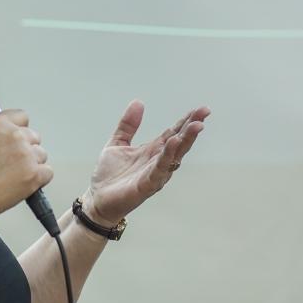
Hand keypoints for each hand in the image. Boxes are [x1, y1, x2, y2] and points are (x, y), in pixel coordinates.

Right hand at [0, 110, 52, 221]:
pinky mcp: (34, 174)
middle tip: (12, 163)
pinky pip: (47, 172)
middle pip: (34, 137)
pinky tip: (23, 183)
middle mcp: (15, 136)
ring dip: (32, 164)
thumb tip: (8, 138)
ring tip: (14, 176)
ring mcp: (26, 155)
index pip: (22, 116)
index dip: (20, 128)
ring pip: (41, 155)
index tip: (17, 137)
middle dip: (26, 148)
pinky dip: (39, 179)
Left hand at [82, 101, 209, 226]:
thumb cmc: (110, 175)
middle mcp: (158, 161)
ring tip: (196, 126)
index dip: (186, 121)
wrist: (97, 199)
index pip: (173, 132)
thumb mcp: (117, 143)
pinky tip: (173, 143)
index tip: (200, 109)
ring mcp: (154, 173)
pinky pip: (160, 169)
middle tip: (204, 113)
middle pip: (179, 142)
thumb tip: (138, 102)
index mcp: (152, 150)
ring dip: (186, 140)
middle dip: (192, 127)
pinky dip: (168, 156)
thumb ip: (128, 124)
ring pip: (174, 155)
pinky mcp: (147, 185)